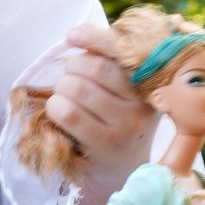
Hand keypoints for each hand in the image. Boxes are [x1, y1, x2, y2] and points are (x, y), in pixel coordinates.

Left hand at [22, 20, 155, 195]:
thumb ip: (107, 60)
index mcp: (149, 82)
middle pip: (94, 68)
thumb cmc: (118, 121)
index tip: (72, 36)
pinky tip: (58, 111)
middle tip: (70, 79)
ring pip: (77, 89)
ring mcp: (125, 126)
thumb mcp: (124, 91)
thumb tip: (76, 35)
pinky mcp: (105, 145)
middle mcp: (141, 103)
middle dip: (72, 69)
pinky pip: (68, 114)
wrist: (124, 170)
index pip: (120, 50)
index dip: (93, 38)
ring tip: (64, 96)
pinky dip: (55, 108)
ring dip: (61, 89)